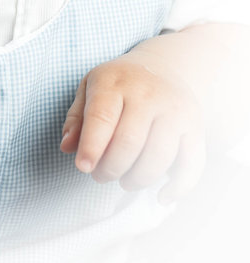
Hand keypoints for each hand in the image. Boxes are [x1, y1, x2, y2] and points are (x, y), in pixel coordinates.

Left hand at [60, 51, 205, 204]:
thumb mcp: (89, 88)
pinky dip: (178, 186)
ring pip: (158, 156)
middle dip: (110, 168)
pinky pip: (191, 163)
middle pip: (129, 142)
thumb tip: (67, 147)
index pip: (102, 117)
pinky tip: (161, 196)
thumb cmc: (118, 84)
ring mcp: (175, 109)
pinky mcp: (194, 126)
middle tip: (101, 176)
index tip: (83, 167)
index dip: (91, 147)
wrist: (162, 67)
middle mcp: (148, 93)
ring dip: (137, 179)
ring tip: (124, 180)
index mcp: (115, 81)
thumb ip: (76, 118)